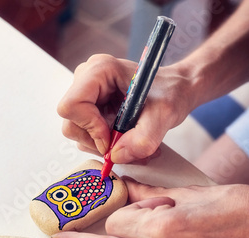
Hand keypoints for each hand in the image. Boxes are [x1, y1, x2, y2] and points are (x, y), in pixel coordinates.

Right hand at [57, 55, 196, 163]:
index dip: (89, 127)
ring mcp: (87, 94)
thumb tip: (115, 156)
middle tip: (124, 146)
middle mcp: (87, 79)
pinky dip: (105, 144)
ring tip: (132, 144)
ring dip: (103, 146)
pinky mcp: (90, 108)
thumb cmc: (171, 92)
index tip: (111, 138)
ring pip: (77, 132)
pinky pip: (86, 134)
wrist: (177, 90)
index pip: (72, 105)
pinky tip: (127, 141)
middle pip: (72, 122)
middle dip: (96, 141)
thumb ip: (142, 139)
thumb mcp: (163, 115)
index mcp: (100, 70)